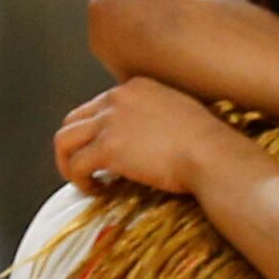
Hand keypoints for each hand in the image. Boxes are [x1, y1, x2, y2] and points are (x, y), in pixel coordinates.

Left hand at [54, 78, 230, 195]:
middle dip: (73, 145)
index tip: (105, 151)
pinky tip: (95, 191)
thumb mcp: (182, 113)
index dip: (97, 131)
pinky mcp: (107, 148)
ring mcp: (109, 122)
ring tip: (81, 180)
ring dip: (68, 162)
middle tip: (83, 166)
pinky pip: (77, 165)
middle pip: (74, 119)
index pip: (99, 105)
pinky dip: (79, 180)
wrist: (213, 154)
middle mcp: (117, 98)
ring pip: (65, 140)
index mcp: (136, 87)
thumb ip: (158, 117)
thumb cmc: (210, 142)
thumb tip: (149, 140)